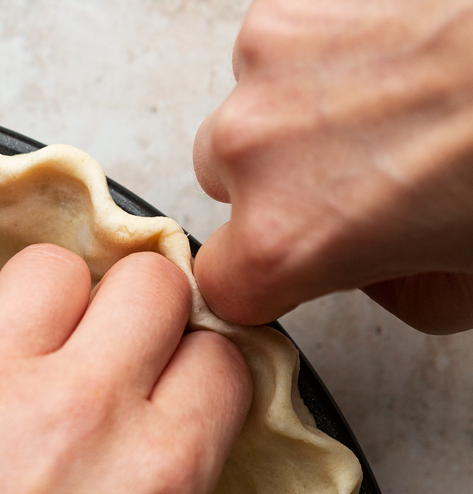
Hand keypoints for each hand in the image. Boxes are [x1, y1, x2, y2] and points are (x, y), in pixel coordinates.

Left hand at [0, 245, 250, 493]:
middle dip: (128, 310)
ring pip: (48, 268)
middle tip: (88, 354)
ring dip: (37, 308)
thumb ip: (145, 488)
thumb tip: (142, 426)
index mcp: (157, 474)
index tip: (157, 379)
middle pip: (148, 279)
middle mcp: (84, 409)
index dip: (185, 365)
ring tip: (1, 365)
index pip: (220, 355)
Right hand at [193, 0, 472, 331]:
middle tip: (361, 176)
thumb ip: (384, 295)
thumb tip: (362, 272)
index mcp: (281, 241)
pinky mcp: (288, 7)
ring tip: (382, 108)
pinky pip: (276, 46)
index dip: (261, 279)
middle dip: (275, 185)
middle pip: (220, 183)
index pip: (216, 284)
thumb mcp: (460, 286)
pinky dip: (318, 56)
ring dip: (293, 115)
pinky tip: (384, 59)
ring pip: (244, 109)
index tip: (293, 268)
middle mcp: (253, 150)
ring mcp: (265, 68)